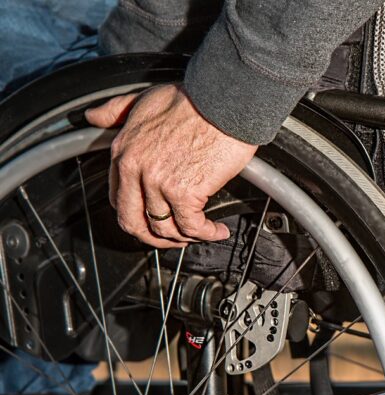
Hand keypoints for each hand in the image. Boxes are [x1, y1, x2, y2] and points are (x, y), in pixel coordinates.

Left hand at [85, 84, 257, 247]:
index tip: (155, 218)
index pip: (120, 199)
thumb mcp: (144, 99)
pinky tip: (218, 230)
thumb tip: (93, 117)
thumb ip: (116, 110)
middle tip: (174, 238)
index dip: (138, 216)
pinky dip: (206, 234)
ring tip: (202, 233)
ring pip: (164, 229)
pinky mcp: (185, 192)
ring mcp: (159, 183)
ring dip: (185, 238)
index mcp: (123, 151)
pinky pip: (192, 227)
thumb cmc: (194, 99)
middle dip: (155, 238)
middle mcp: (136, 169)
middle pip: (134, 223)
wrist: (224, 100)